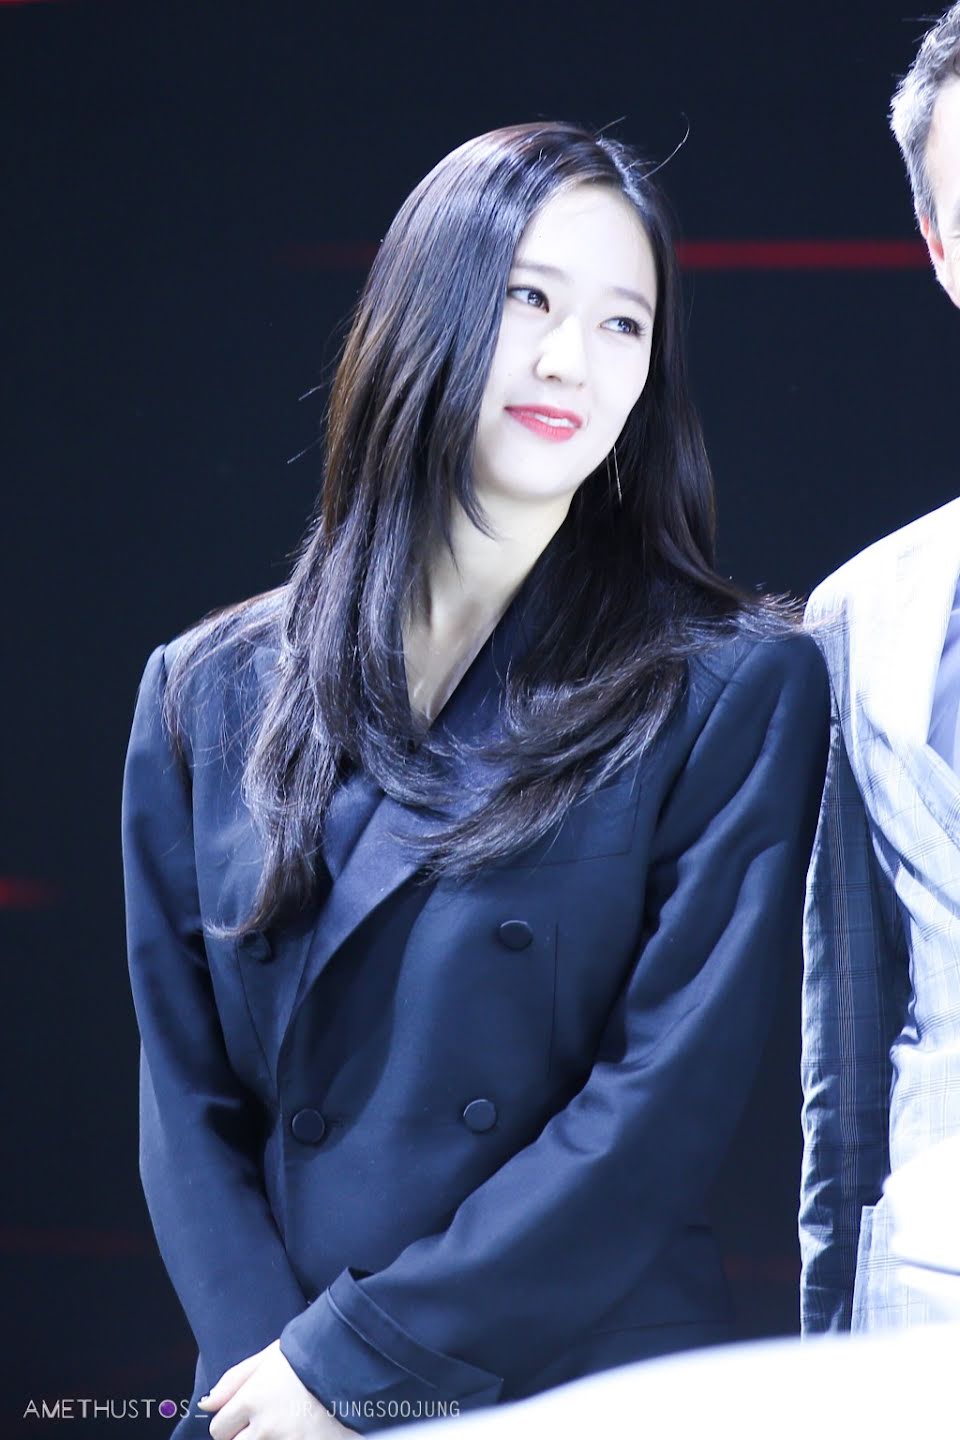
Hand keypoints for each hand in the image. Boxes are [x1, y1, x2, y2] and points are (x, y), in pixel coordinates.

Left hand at [198, 1339, 356, 1437]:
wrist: (358, 1364)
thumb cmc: (312, 1355)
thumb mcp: (270, 1356)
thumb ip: (235, 1379)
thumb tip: (206, 1403)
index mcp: (254, 1399)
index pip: (219, 1428)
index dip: (231, 1421)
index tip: (245, 1414)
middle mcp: (266, 1427)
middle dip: (247, 1436)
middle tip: (270, 1420)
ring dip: (267, 1439)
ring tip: (286, 1425)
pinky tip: (300, 1431)